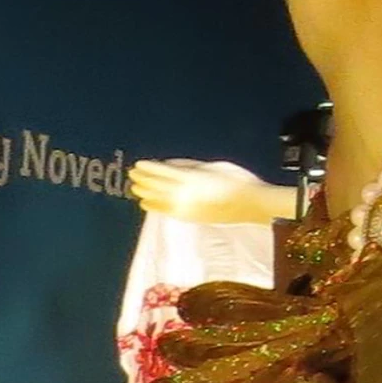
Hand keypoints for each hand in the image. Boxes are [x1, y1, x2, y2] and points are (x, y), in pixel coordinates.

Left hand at [128, 160, 279, 224]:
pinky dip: (153, 206)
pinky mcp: (189, 217)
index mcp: (190, 178)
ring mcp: (185, 208)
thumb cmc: (237, 180)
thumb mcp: (214, 166)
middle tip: (132, 174)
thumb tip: (173, 166)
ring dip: (145, 193)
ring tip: (135, 188)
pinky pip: (166, 211)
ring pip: (158, 200)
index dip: (149, 168)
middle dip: (143, 180)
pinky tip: (146, 204)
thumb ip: (192, 166)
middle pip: (157, 186)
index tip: (139, 164)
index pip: (162, 172)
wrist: (249, 204)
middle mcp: (184, 194)